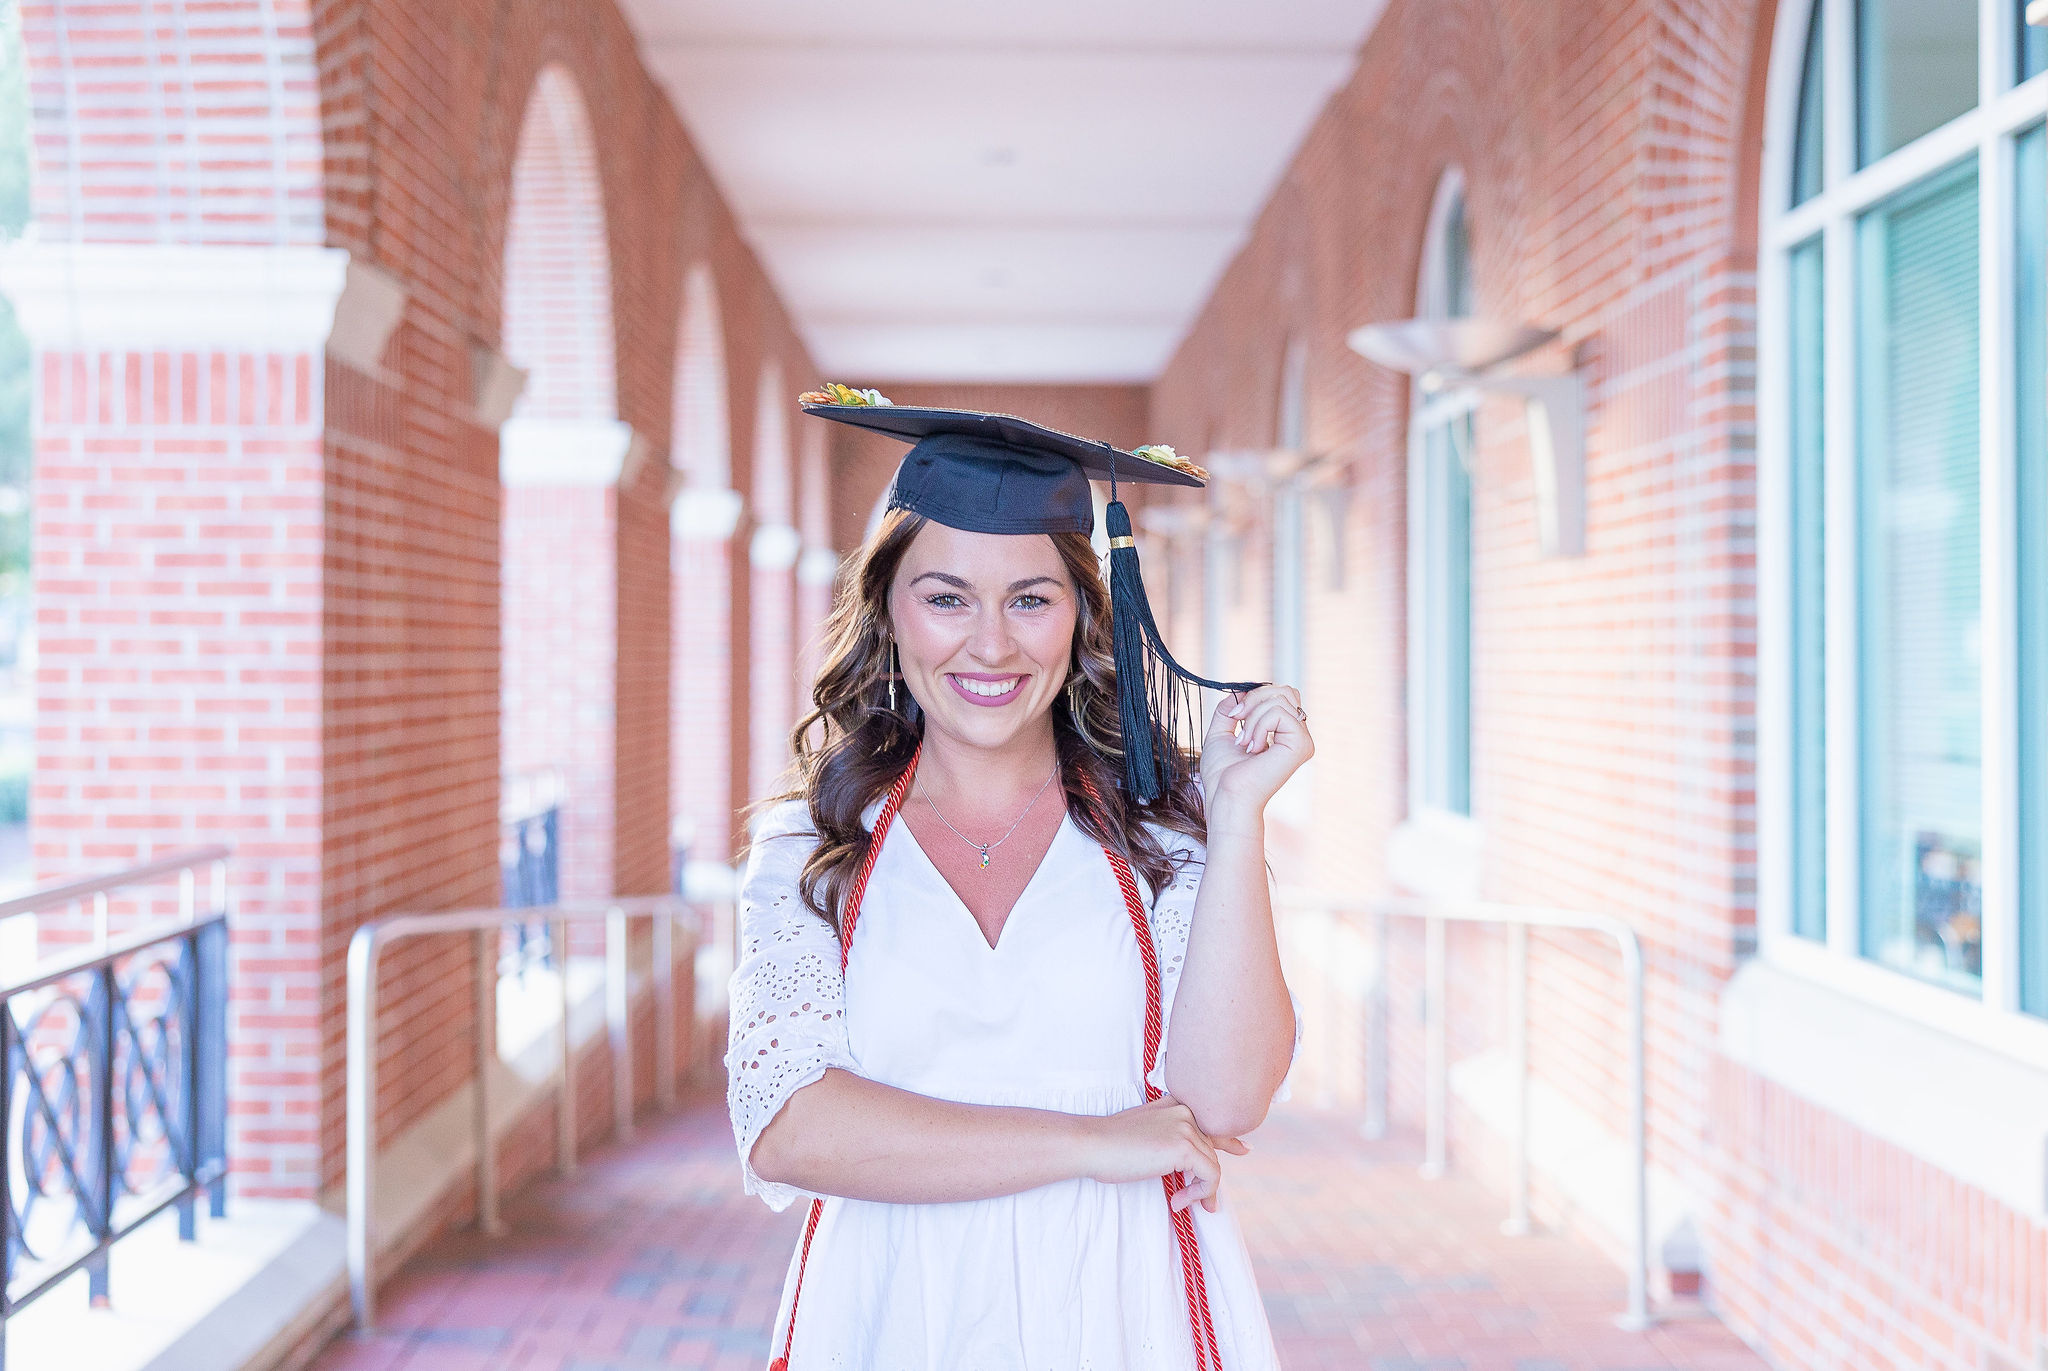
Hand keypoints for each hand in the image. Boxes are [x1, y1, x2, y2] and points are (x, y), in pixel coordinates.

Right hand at [1078, 1095, 1249, 1213]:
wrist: (1093, 1144)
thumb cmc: (1111, 1145)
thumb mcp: (1146, 1132)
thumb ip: (1170, 1138)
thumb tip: (1192, 1162)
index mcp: (1176, 1105)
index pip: (1210, 1123)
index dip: (1229, 1140)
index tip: (1244, 1150)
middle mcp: (1186, 1112)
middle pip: (1211, 1151)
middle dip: (1209, 1181)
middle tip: (1207, 1206)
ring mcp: (1187, 1128)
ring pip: (1213, 1167)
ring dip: (1199, 1192)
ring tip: (1179, 1203)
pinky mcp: (1185, 1148)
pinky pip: (1209, 1177)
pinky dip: (1198, 1194)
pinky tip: (1177, 1201)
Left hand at [1200, 683, 1313, 814]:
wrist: (1226, 797)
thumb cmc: (1222, 774)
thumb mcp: (1220, 733)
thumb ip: (1229, 710)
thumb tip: (1237, 691)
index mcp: (1284, 734)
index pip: (1281, 695)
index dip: (1255, 696)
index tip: (1234, 715)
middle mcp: (1298, 736)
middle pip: (1285, 691)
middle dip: (1254, 699)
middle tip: (1237, 720)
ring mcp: (1303, 741)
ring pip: (1280, 699)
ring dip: (1252, 717)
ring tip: (1244, 743)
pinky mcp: (1301, 745)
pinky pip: (1279, 713)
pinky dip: (1258, 725)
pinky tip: (1253, 748)